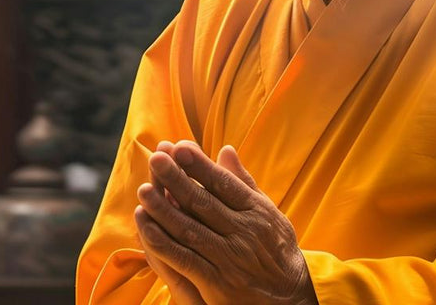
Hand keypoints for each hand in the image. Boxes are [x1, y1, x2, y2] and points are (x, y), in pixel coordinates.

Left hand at [135, 140, 316, 304]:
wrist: (291, 299)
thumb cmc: (277, 250)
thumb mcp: (269, 212)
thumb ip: (244, 182)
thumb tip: (225, 149)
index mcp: (257, 210)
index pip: (223, 183)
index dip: (200, 165)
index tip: (180, 146)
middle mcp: (244, 231)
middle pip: (203, 202)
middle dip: (176, 179)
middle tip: (156, 158)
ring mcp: (230, 258)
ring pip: (189, 229)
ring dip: (163, 209)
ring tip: (144, 191)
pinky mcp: (217, 284)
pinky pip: (184, 260)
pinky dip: (162, 244)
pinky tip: (146, 228)